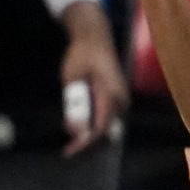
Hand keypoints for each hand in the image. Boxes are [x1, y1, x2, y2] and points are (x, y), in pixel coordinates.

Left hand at [58, 0, 128, 155]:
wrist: (95, 37)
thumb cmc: (81, 54)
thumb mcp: (71, 78)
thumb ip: (73, 105)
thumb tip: (74, 130)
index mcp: (111, 95)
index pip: (99, 128)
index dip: (85, 143)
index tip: (71, 151)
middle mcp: (120, 101)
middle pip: (104, 131)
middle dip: (86, 143)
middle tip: (68, 151)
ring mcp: (121, 101)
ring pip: (105, 127)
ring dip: (88, 134)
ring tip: (70, 138)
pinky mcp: (116, 100)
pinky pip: (105, 118)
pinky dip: (91, 125)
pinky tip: (77, 126)